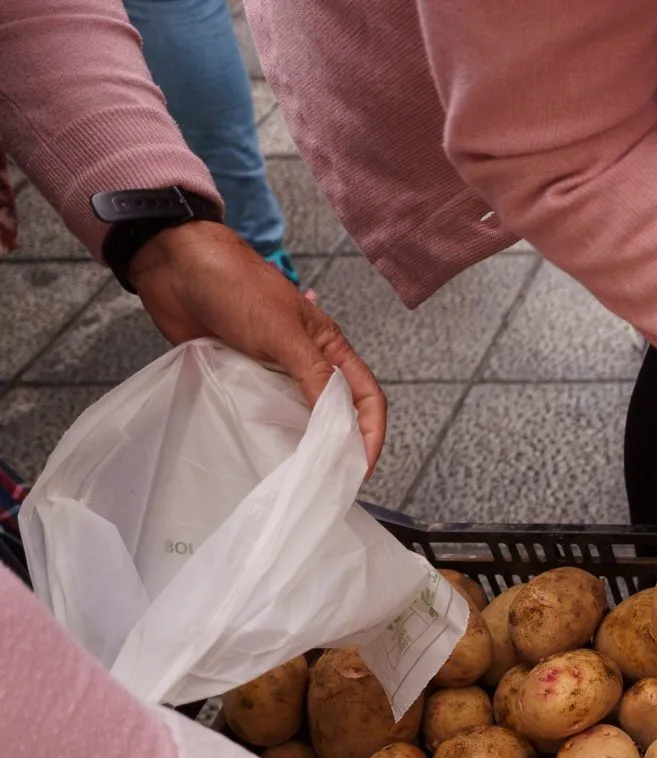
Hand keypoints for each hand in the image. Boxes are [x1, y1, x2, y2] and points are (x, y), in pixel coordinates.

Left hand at [129, 221, 386, 470]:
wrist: (175, 265)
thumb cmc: (236, 286)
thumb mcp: (283, 331)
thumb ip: (314, 376)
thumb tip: (337, 422)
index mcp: (328, 347)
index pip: (366, 397)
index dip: (370, 433)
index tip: (361, 469)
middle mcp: (305, 363)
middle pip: (336, 412)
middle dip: (339, 447)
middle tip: (330, 483)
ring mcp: (271, 372)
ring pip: (297, 417)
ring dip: (300, 444)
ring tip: (296, 476)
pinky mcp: (240, 378)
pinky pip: (259, 413)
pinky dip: (263, 433)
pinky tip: (259, 452)